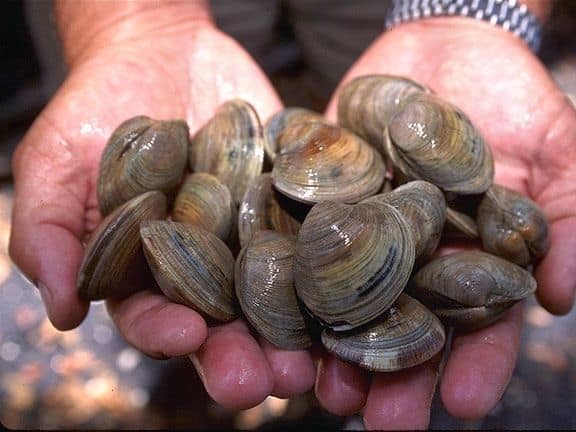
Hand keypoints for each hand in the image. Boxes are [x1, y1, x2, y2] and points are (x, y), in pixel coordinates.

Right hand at [9, 15, 314, 408]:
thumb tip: (61, 313)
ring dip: (293, 334)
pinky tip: (351, 290)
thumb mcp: (56, 162)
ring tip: (309, 361)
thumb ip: (49, 233)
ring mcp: (253, 238)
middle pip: (223, 325)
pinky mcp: (291, 207)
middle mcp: (204, 267)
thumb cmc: (97, 108)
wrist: (162, 52)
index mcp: (146, 271)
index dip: (164, 332)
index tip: (184, 335)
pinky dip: (330, 264)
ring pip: (275, 298)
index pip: (152, 317)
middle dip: (241, 357)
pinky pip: (313, 237)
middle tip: (264, 383)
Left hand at [323, 19, 575, 427]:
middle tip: (379, 421)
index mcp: (470, 265)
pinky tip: (276, 311)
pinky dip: (287, 276)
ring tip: (322, 387)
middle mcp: (411, 262)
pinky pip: (299, 242)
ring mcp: (360, 236)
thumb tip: (563, 296)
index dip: (474, 366)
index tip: (464, 405)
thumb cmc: (513, 102)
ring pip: (344, 302)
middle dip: (393, 376)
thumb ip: (570, 220)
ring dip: (333, 346)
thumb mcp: (560, 151)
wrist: (444, 51)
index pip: (476, 328)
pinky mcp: (318, 203)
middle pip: (402, 330)